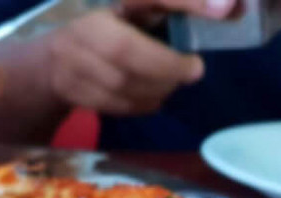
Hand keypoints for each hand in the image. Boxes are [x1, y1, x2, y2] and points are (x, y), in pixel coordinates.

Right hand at [42, 0, 236, 115]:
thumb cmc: (108, 29)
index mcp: (111, 2)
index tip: (227, 7)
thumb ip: (175, 7)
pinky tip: (152, 97)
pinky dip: (140, 104)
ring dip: (156, 88)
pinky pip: (113, 104)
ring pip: (120, 84)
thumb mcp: (136, 10)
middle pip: (125, 51)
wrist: (49, 64)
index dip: (188, 0)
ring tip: (173, 83)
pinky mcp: (70, 91)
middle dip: (166, 66)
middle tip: (194, 70)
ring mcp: (72, 63)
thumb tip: (231, 8)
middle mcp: (84, 28)